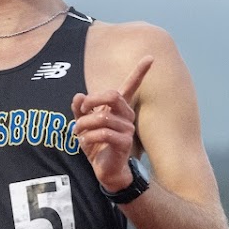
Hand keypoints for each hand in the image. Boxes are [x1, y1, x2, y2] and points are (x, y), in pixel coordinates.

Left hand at [71, 56, 152, 192]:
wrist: (106, 171)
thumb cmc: (97, 147)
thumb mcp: (84, 126)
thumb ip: (80, 110)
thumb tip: (78, 96)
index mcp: (119, 109)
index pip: (131, 86)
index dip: (140, 71)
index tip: (151, 57)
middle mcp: (126, 116)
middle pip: (112, 95)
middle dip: (92, 100)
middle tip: (81, 110)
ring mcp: (127, 129)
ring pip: (103, 117)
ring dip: (84, 124)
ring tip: (77, 132)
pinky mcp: (124, 143)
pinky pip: (105, 133)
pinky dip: (89, 136)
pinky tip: (85, 142)